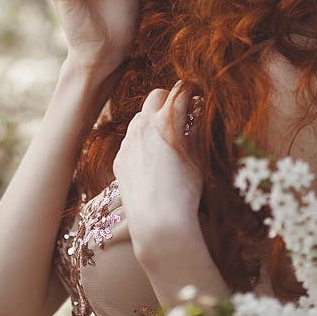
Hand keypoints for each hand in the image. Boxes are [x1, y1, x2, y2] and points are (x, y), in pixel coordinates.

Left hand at [113, 81, 203, 259]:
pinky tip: (152, 162)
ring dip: (153, 120)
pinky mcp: (119, 159)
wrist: (157, 223)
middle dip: (169, 100)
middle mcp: (143, 125)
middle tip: (181, 115)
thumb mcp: (197, 158)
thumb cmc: (185, 192)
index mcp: (166, 121)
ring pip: (140, 117)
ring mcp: (128, 142)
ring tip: (167, 140)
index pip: (180, 91)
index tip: (197, 97)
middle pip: (156, 95)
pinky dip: (141, 142)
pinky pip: (130, 141)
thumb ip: (195, 131)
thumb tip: (196, 115)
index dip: (191, 92)